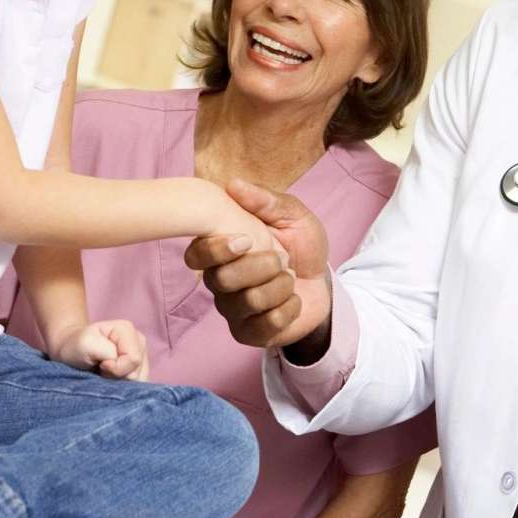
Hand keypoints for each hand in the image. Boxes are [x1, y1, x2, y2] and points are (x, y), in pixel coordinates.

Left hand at [49, 319, 149, 380]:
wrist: (70, 354)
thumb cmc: (76, 347)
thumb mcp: (85, 344)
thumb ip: (107, 352)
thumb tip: (118, 366)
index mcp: (128, 330)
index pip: (133, 359)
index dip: (116, 368)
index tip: (100, 364)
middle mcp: (139, 342)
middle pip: (137, 372)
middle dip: (117, 377)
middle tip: (101, 369)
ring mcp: (142, 356)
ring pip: (139, 381)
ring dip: (119, 383)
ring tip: (105, 373)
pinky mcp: (141, 371)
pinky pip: (138, 387)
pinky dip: (123, 388)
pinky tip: (112, 380)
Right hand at [185, 179, 331, 349]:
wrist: (321, 281)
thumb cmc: (299, 243)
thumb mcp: (291, 214)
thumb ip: (265, 200)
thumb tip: (233, 184)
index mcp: (219, 250)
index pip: (196, 255)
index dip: (217, 250)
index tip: (247, 240)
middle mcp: (218, 281)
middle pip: (222, 280)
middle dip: (262, 267)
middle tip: (284, 258)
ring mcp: (232, 309)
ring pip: (248, 301)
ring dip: (281, 286)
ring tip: (291, 278)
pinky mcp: (249, 333)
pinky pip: (264, 326)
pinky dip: (288, 309)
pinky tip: (293, 300)